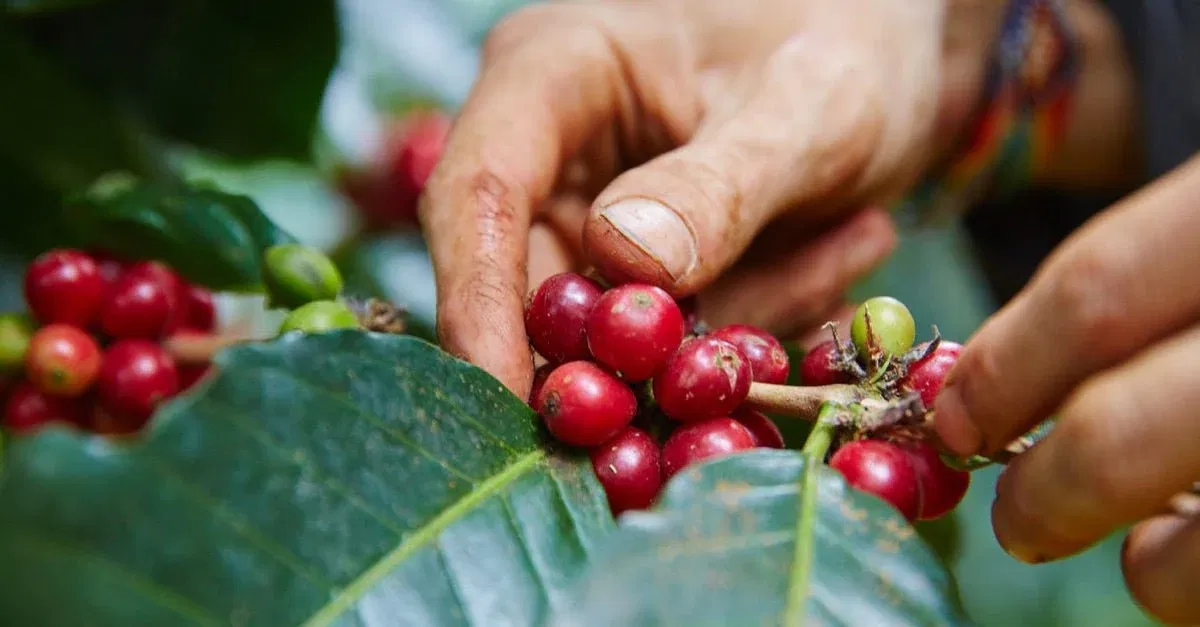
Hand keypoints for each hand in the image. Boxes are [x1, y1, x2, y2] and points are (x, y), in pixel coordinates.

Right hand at [420, 0, 1004, 396]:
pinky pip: (667, 344)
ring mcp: (593, 220)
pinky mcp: (639, 274)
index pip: (478, 194)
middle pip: (527, 286)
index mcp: (553, 75)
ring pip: (608, 335)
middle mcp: (551, 154)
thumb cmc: (849, 40)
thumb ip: (722, 186)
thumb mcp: (810, 108)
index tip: (509, 403)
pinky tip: (841, 244)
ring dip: (722, 329)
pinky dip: (750, 322)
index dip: (477, 303)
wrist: (892, 53)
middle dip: (615, 355)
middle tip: (717, 381)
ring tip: (848, 234)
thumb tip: (623, 263)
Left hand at [934, 154, 1199, 623]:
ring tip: (1144, 547)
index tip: (957, 421)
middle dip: (1051, 491)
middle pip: (1122, 430)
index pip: (1093, 293)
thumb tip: (985, 397)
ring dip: (1150, 565)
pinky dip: (1197, 576)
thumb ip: (1132, 294)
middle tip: (1021, 522)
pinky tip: (1195, 543)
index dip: (1004, 372)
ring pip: (1194, 549)